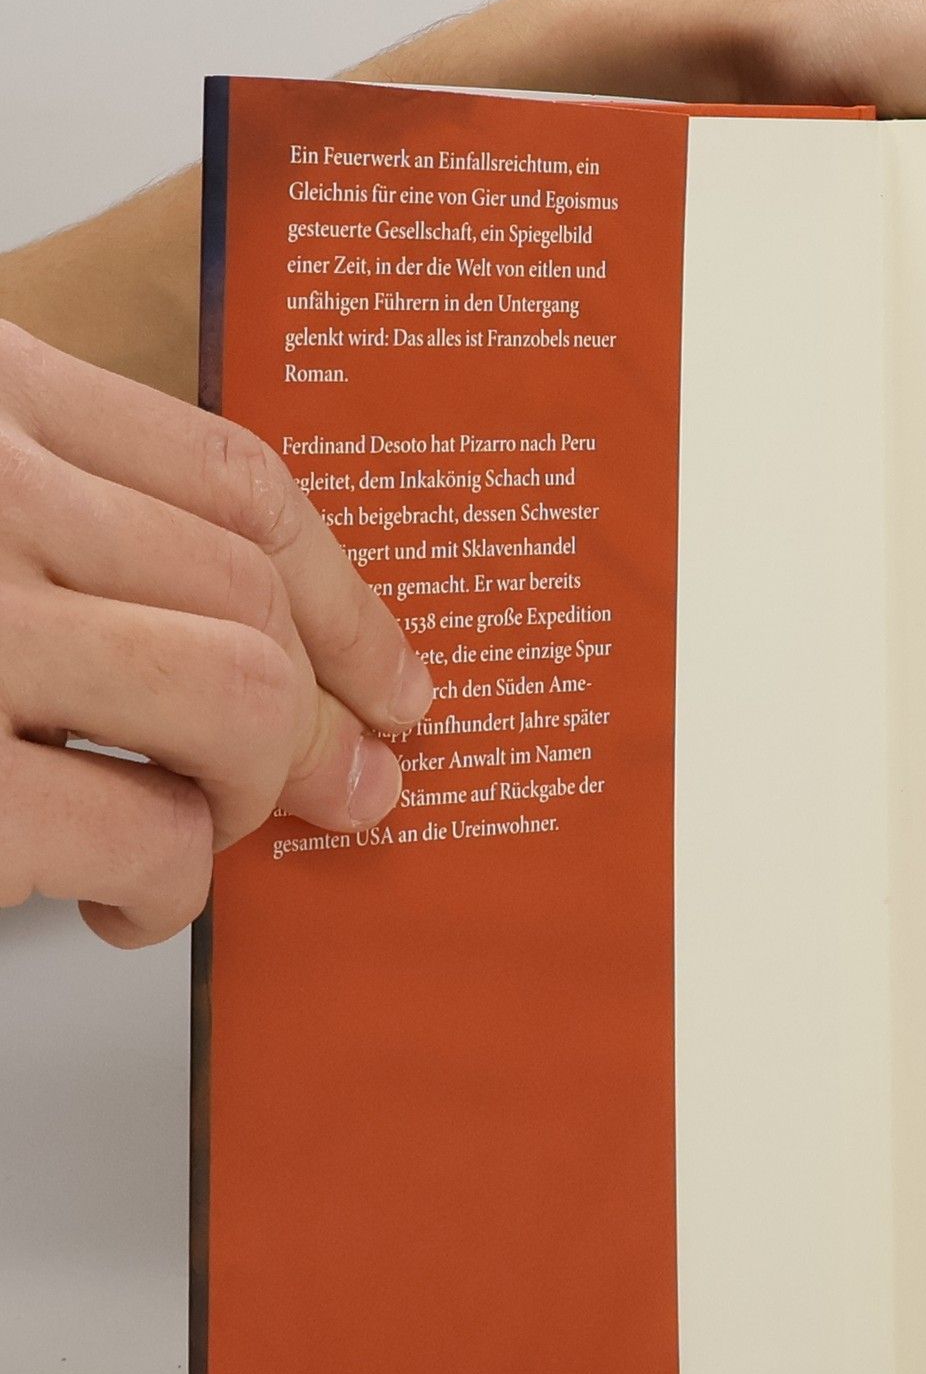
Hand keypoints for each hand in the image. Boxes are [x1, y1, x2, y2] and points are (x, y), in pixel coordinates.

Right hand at [0, 324, 434, 946]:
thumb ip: (79, 527)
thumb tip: (285, 652)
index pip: (234, 479)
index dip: (348, 599)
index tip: (398, 678)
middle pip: (253, 593)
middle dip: (325, 719)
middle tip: (351, 789)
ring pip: (240, 701)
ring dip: (249, 796)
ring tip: (192, 845)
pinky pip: (155, 830)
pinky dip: (167, 886)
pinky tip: (122, 895)